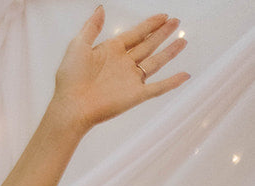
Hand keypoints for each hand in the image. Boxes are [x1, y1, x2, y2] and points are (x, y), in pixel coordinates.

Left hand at [54, 7, 189, 132]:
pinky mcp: (135, 95)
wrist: (71, 107)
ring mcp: (130, 80)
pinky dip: (172, 82)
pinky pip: (158, 87)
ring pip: (156, 62)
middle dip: (162, 33)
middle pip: (148, 45)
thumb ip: (91, 27)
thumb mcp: (78, 45)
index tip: (163, 16)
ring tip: (183, 41)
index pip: (136, 34)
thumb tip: (100, 9)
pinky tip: (185, 75)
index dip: (150, 24)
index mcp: (111, 51)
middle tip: (176, 22)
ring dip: (170, 52)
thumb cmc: (70, 79)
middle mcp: (123, 64)